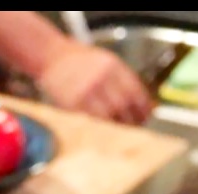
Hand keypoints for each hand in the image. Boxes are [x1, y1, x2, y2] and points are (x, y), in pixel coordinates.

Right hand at [37, 43, 152, 124]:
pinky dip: (100, 128)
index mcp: (113, 67)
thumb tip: (139, 103)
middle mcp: (102, 78)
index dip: (143, 109)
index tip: (144, 117)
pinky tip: (102, 131)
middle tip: (132, 128)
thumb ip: (122, 80)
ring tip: (117, 132)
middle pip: (123, 106)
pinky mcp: (73, 104)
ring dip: (115, 127)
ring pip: (109, 116)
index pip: (135, 92)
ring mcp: (87, 92)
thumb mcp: (106, 62)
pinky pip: (91, 121)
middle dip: (130, 121)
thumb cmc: (79, 62)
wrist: (53, 57)